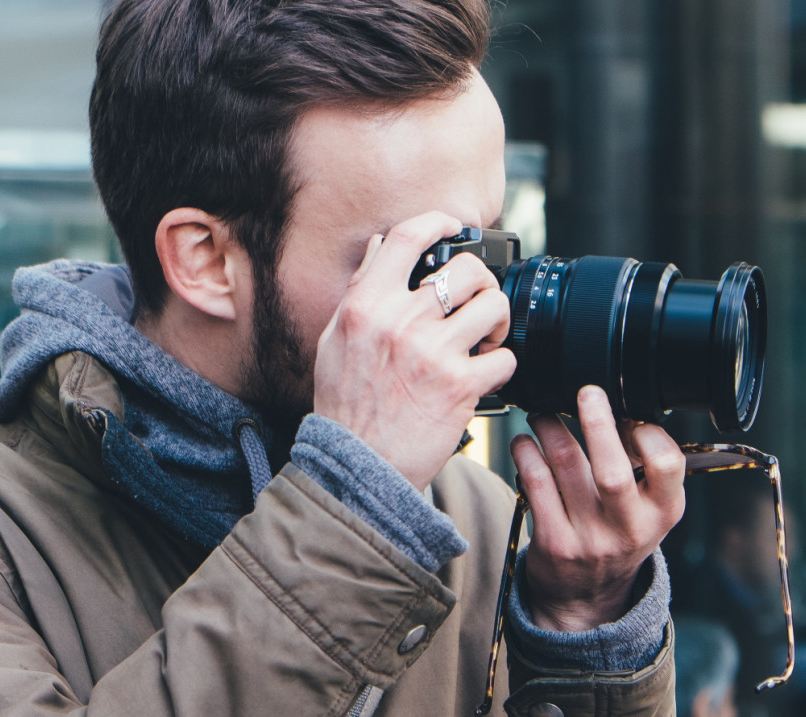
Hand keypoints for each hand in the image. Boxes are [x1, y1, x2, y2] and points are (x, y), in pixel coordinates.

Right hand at [313, 212, 515, 490]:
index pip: (408, 238)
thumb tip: (378, 248)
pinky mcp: (460, 386)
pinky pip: (504, 358)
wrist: (356, 466)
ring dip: (497, 322)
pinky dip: (501, 367)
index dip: (439, 222)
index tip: (454, 227)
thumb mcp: (334, 340)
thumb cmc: (344, 405)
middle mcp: (400, 322)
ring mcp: (433, 353)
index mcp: (366, 305)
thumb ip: (360, 290)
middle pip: (467, 270)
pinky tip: (483, 375)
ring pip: (494, 308)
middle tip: (476, 302)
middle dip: (481, 283)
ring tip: (485, 338)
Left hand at [510, 385, 685, 631]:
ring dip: (550, 429)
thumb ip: (643, 468)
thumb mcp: (647, 509)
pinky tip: (524, 443)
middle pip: (612, 469)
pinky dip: (526, 453)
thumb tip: (619, 407)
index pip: (668, 464)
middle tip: (587, 392)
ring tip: (542, 414)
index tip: (627, 413)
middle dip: (597, 423)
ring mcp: (589, 537)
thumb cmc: (617, 534)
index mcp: (663, 512)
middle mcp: (629, 527)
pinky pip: (535, 484)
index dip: (647, 432)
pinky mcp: (553, 541)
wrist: (586, 596)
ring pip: (565, 466)